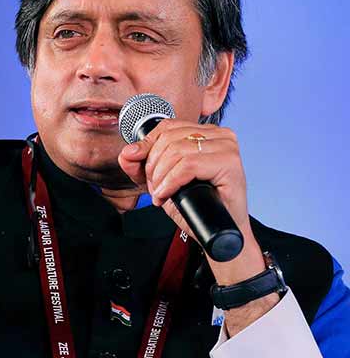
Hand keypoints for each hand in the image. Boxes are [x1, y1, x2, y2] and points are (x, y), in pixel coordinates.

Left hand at [118, 119, 249, 239]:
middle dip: (153, 166)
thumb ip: (140, 165)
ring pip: (177, 151)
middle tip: (155, 187)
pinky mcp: (230, 163)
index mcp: (206, 132)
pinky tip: (167, 194)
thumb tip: (127, 152)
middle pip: (169, 138)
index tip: (142, 169)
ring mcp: (227, 147)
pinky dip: (171, 182)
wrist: (216, 231)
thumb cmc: (195, 205)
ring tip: (161, 193)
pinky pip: (188, 165)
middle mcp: (219, 134)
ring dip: (160, 176)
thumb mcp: (161, 180)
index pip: (166, 126)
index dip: (147, 147)